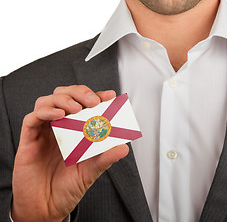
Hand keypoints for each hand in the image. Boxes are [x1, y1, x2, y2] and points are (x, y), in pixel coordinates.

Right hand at [11, 85, 128, 221]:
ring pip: (48, 101)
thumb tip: (124, 148)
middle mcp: (59, 126)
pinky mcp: (29, 139)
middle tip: (93, 101)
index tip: (109, 96)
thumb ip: (105, 158)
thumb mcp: (91, 171)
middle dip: (79, 93)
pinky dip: (45, 111)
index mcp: (75, 130)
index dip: (96, 96)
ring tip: (76, 108)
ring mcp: (44, 131)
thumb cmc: (68, 187)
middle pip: (65, 95)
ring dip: (63, 99)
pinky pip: (32, 118)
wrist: (46, 207)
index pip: (84, 104)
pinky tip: (59, 115)